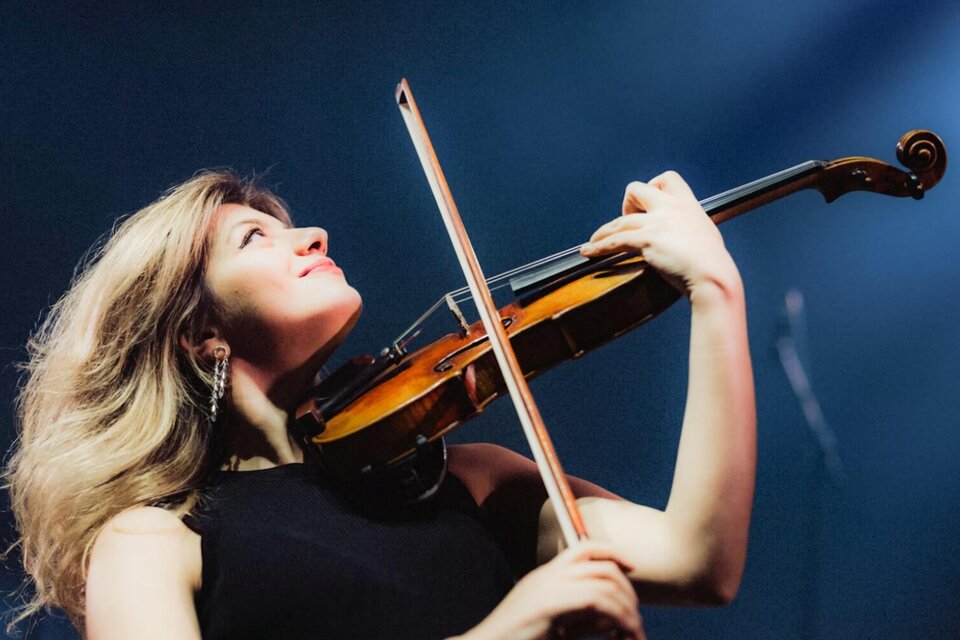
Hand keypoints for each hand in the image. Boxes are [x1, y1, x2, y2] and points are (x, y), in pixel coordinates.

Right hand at [459, 541, 645, 639]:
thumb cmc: (518, 639)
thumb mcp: (553, 625)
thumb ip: (579, 619)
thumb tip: (612, 620)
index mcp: (545, 576)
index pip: (584, 548)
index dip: (612, 552)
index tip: (632, 568)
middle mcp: (549, 576)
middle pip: (601, 565)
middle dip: (627, 589)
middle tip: (636, 615)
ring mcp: (549, 587)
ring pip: (604, 584)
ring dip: (627, 609)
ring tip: (634, 631)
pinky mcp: (552, 604)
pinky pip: (598, 601)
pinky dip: (619, 617)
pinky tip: (624, 634)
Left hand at [580, 171, 738, 301]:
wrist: (713, 275)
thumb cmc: (712, 262)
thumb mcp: (705, 234)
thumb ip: (690, 228)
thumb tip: (684, 235)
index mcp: (687, 204)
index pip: (667, 178)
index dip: (653, 187)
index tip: (649, 203)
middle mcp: (670, 208)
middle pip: (636, 189)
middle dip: (626, 204)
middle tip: (628, 221)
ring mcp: (657, 223)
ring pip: (619, 221)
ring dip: (603, 231)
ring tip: (593, 241)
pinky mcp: (647, 240)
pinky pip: (615, 241)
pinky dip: (598, 246)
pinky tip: (589, 251)